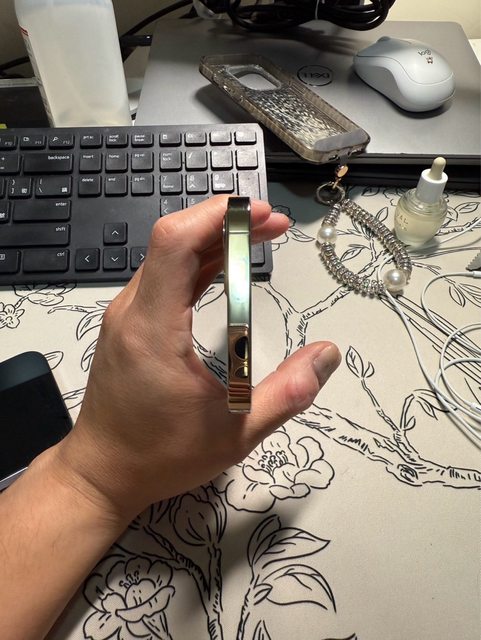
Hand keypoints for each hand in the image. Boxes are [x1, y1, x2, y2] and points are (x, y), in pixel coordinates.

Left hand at [56, 196, 340, 521]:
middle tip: (275, 226)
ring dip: (213, 239)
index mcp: (153, 330)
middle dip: (227, 222)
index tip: (263, 217)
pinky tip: (225, 265)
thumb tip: (328, 354)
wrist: (102, 473)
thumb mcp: (237, 433)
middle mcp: (132, 312)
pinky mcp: (128, 324)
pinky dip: (196, 262)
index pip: (174, 244)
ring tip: (258, 238)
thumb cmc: (162, 457)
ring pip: (167, 255)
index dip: (219, 217)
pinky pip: (162, 276)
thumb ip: (288, 394)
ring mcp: (125, 316)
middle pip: (173, 239)